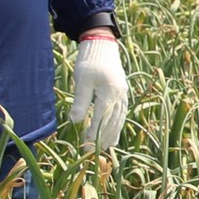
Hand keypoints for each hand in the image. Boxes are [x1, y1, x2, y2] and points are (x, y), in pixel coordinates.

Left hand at [71, 34, 129, 150]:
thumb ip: (81, 102)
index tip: (86, 142)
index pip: (102, 116)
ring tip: (106, 148)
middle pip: (113, 121)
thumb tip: (75, 121)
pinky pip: (121, 114)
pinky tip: (113, 135)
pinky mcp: (122, 94)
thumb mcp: (82, 81)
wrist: (103, 48)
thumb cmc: (90, 63)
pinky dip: (117, 126)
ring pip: (119, 119)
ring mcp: (123, 95)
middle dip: (103, 136)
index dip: (95, 130)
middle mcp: (120, 95)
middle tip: (93, 150)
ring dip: (112, 134)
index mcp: (110, 92)